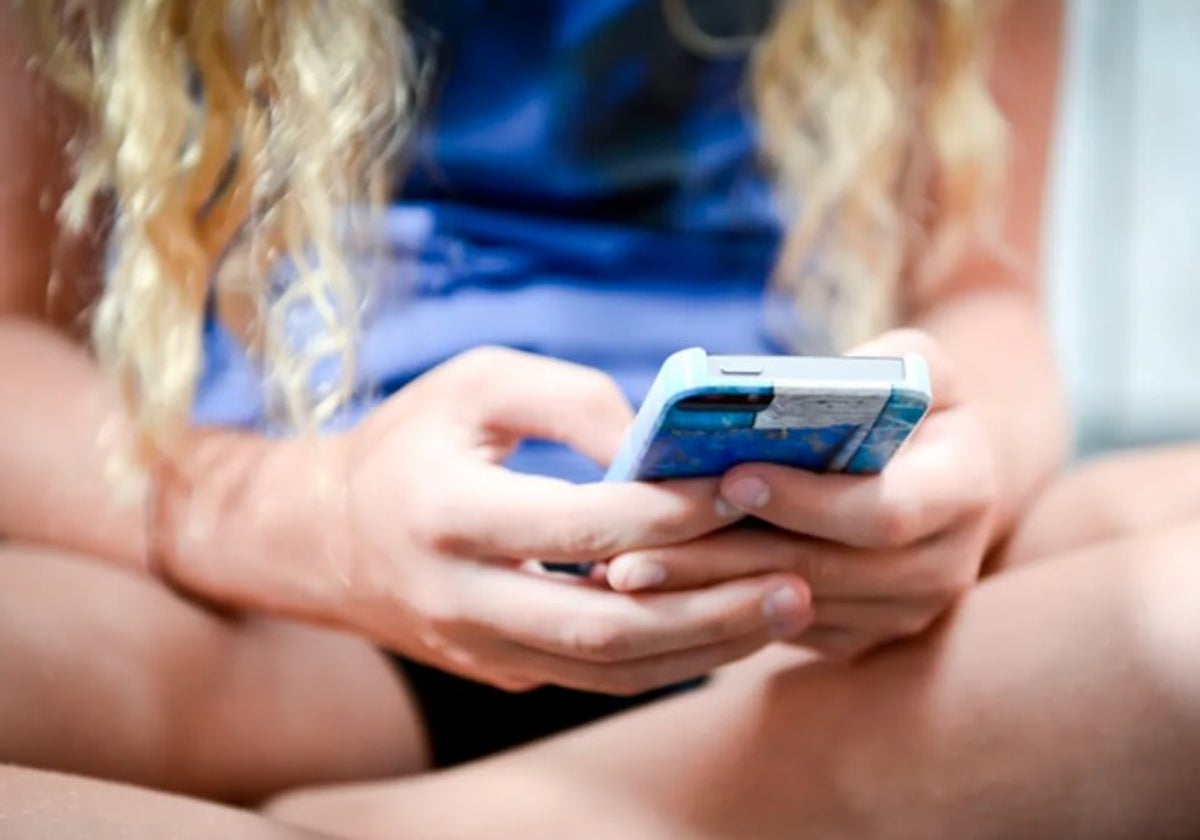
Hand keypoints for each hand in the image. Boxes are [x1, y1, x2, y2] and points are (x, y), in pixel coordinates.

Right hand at [337, 347, 812, 693]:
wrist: (324, 537)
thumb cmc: (410, 441)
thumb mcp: (478, 383)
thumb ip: (572, 398)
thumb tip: (662, 447)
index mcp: (447, 513)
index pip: (580, 525)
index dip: (670, 512)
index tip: (742, 487)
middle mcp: (460, 597)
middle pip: (605, 627)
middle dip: (711, 609)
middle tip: (796, 580)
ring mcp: (479, 648)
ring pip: (608, 669)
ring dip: (704, 646)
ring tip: (782, 608)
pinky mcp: (499, 670)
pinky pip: (595, 676)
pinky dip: (666, 655)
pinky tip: (725, 624)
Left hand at [604, 330, 996, 660]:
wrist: (936, 469)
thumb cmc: (911, 401)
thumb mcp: (915, 364)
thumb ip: (878, 365)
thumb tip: (782, 392)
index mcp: (963, 489)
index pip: (885, 511)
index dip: (807, 501)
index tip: (731, 477)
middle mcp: (944, 566)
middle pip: (821, 574)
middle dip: (724, 558)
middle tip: (636, 549)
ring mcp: (903, 612)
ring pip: (789, 609)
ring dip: (705, 592)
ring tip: (626, 571)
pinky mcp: (861, 635)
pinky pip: (782, 629)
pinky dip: (717, 608)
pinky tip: (655, 590)